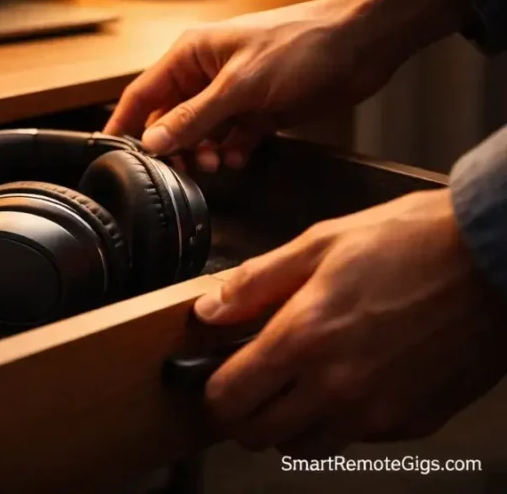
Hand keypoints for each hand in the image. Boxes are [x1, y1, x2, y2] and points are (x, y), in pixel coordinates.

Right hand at [104, 0, 471, 169]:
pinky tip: (238, 157)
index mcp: (190, 55)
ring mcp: (232, 93)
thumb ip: (194, 117)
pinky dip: (231, 152)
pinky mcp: (258, 110)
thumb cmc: (300, 46)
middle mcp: (205, 74)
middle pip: (169, 119)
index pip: (142, 94)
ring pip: (200, 133)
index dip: (125, 124)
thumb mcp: (240, 86)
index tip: (112, 153)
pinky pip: (231, 139)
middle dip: (172, 145)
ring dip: (202, 151)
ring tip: (213, 163)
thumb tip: (153, 141)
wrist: (360, 43)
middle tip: (180, 168)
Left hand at [195, 188, 506, 455]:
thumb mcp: (320, 243)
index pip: (228, 398)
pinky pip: (355, 439)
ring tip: (298, 383)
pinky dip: (340, 420)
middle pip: (256, 435)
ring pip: (303, 446)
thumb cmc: (414, 243)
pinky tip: (350, 381)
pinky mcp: (411, 422)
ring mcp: (376, 412)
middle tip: (251, 382)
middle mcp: (336, 386)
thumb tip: (210, 309)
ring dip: (289, 423)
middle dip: (243, 412)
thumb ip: (256, 282)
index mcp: (303, 338)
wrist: (495, 259)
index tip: (215, 375)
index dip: (212, 389)